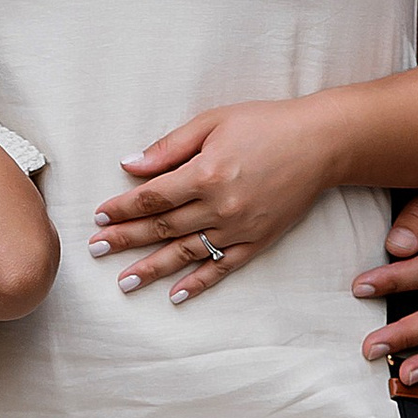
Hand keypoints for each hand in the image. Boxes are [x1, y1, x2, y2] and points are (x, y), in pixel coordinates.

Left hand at [92, 97, 337, 296]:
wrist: (321, 143)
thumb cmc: (265, 124)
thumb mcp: (212, 122)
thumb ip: (168, 147)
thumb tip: (129, 164)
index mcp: (206, 173)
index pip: (152, 197)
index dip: (123, 208)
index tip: (100, 217)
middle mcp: (221, 206)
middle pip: (162, 227)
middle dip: (125, 239)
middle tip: (96, 250)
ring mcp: (240, 228)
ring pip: (186, 253)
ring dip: (152, 269)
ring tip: (123, 282)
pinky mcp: (259, 241)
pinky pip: (223, 267)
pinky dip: (198, 283)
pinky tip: (175, 295)